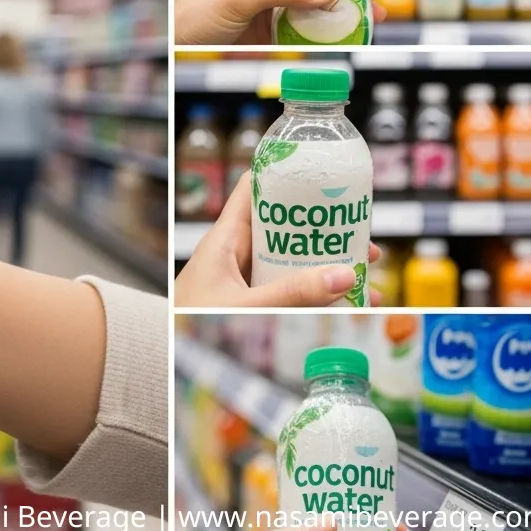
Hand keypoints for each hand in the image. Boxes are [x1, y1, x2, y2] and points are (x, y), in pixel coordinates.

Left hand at [175, 172, 382, 306]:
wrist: (163, 357)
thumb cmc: (187, 325)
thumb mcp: (245, 307)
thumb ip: (292, 294)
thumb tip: (343, 275)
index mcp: (224, 239)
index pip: (253, 191)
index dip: (283, 176)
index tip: (321, 173)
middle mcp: (235, 252)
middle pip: (285, 227)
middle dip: (324, 231)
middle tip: (362, 237)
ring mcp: (242, 277)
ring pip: (291, 261)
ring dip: (326, 266)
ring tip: (366, 273)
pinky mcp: (248, 299)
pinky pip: (287, 288)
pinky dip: (315, 293)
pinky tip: (347, 304)